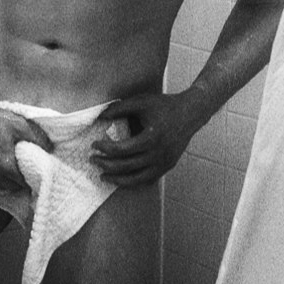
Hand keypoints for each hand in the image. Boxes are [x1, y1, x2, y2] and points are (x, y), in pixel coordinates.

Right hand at [0, 91, 52, 190]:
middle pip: (11, 186)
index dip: (31, 179)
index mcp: (6, 166)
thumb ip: (37, 138)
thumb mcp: (20, 125)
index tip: (35, 175)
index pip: (23, 183)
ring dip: (6, 180)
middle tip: (25, 171)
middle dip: (19, 181)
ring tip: (12, 168)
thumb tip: (50, 148)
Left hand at [91, 90, 209, 187]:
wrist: (190, 113)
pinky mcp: (167, 167)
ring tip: (103, 176)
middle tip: (93, 160)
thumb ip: (119, 108)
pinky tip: (121, 178)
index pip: (122, 150)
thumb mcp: (141, 102)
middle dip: (106, 165)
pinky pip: (147, 180)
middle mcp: (158, 154)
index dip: (105, 149)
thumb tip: (100, 117)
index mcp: (151, 138)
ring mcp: (164, 163)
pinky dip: (132, 182)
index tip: (94, 145)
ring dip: (116, 179)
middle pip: (126, 166)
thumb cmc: (165, 106)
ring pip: (136, 179)